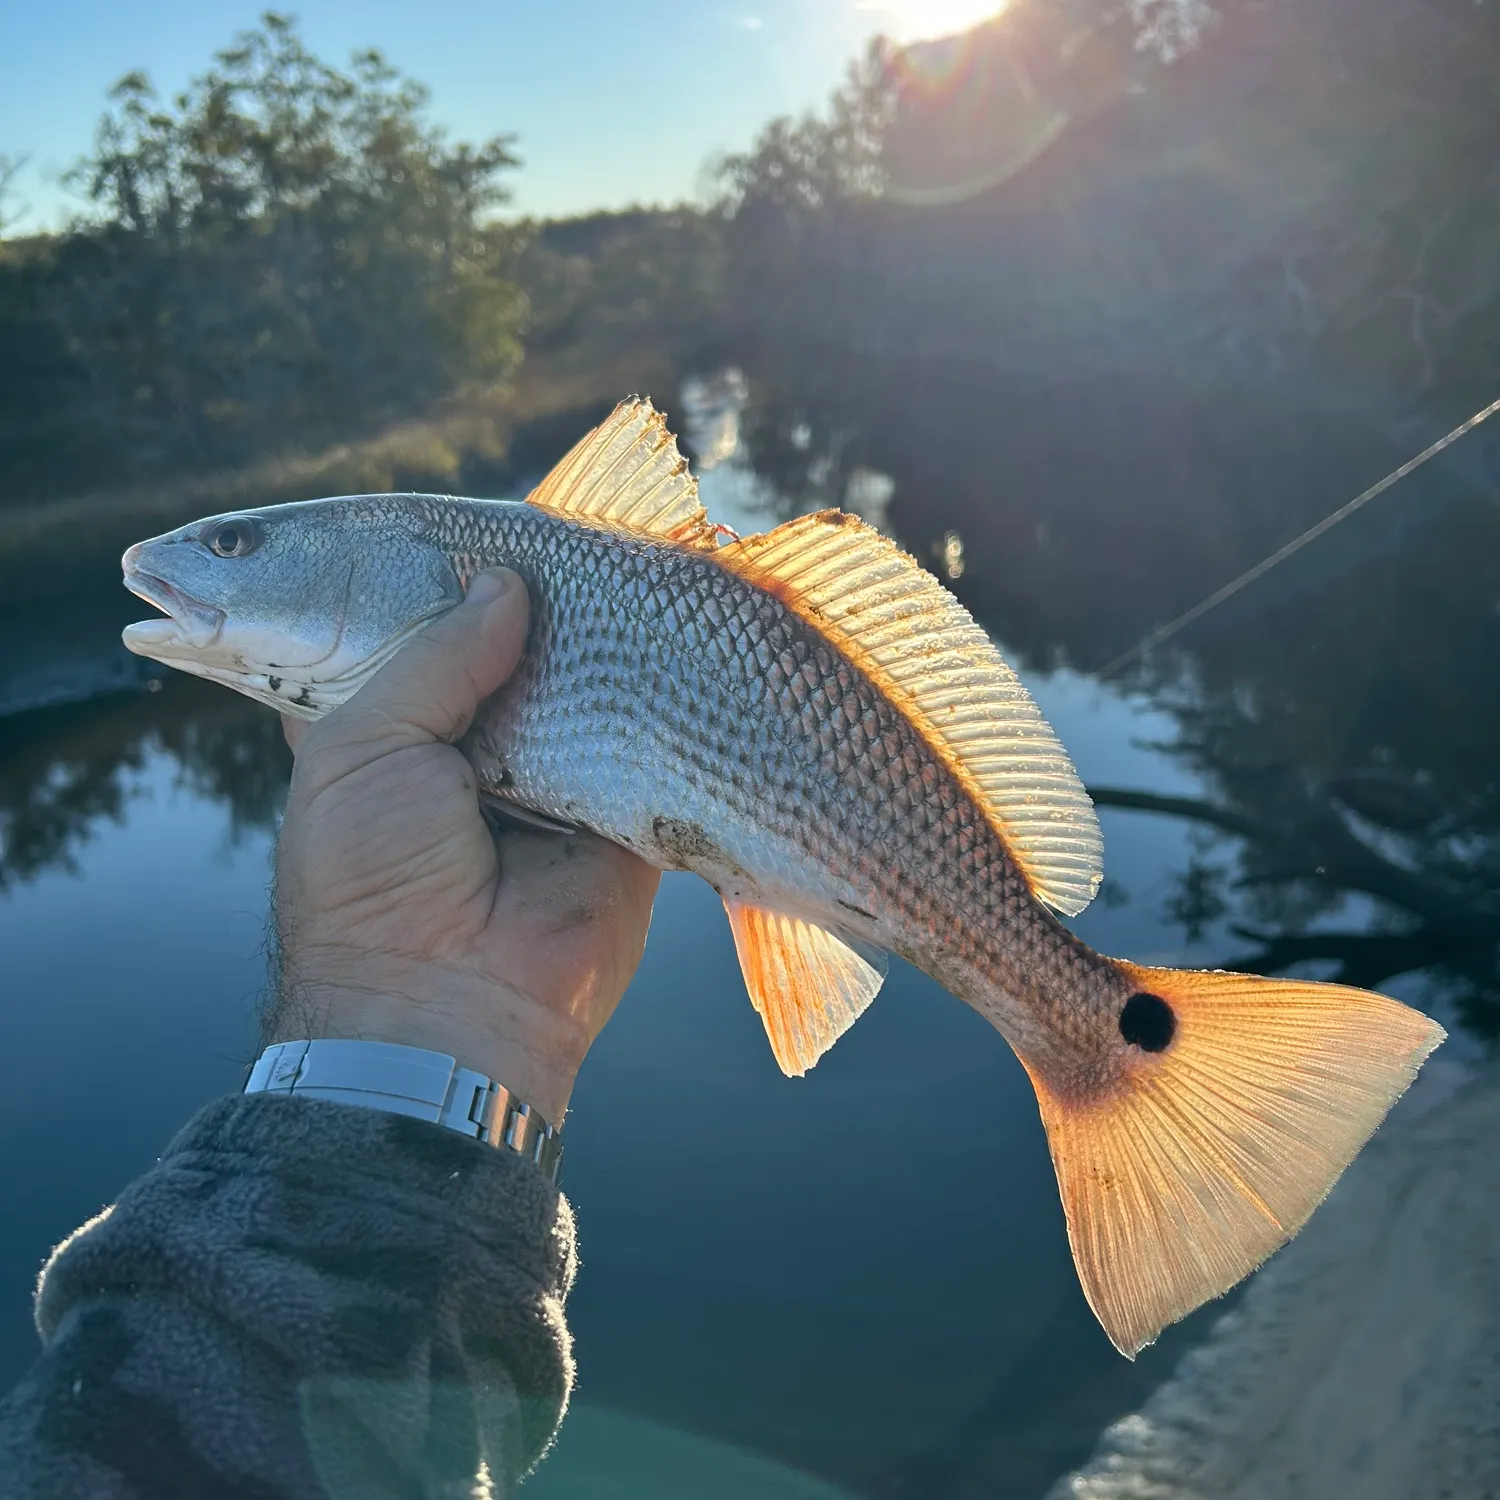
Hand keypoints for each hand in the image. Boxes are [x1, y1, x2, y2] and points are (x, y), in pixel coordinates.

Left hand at [268, 568, 660, 1124]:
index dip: (441, 578)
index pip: (416, 632)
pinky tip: (670, 630)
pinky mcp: (622, 808)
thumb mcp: (362, 747)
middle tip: (572, 530)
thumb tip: (506, 582)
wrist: (451, 1014)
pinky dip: (655, 694)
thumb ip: (434, 655)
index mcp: (390, 729)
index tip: (480, 519)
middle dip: (537, 601)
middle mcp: (472, 745)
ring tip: (627, 563)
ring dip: (600, 640)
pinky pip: (644, 738)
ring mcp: (551, 775)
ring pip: (580, 683)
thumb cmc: (375, 881)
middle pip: (509, 648)